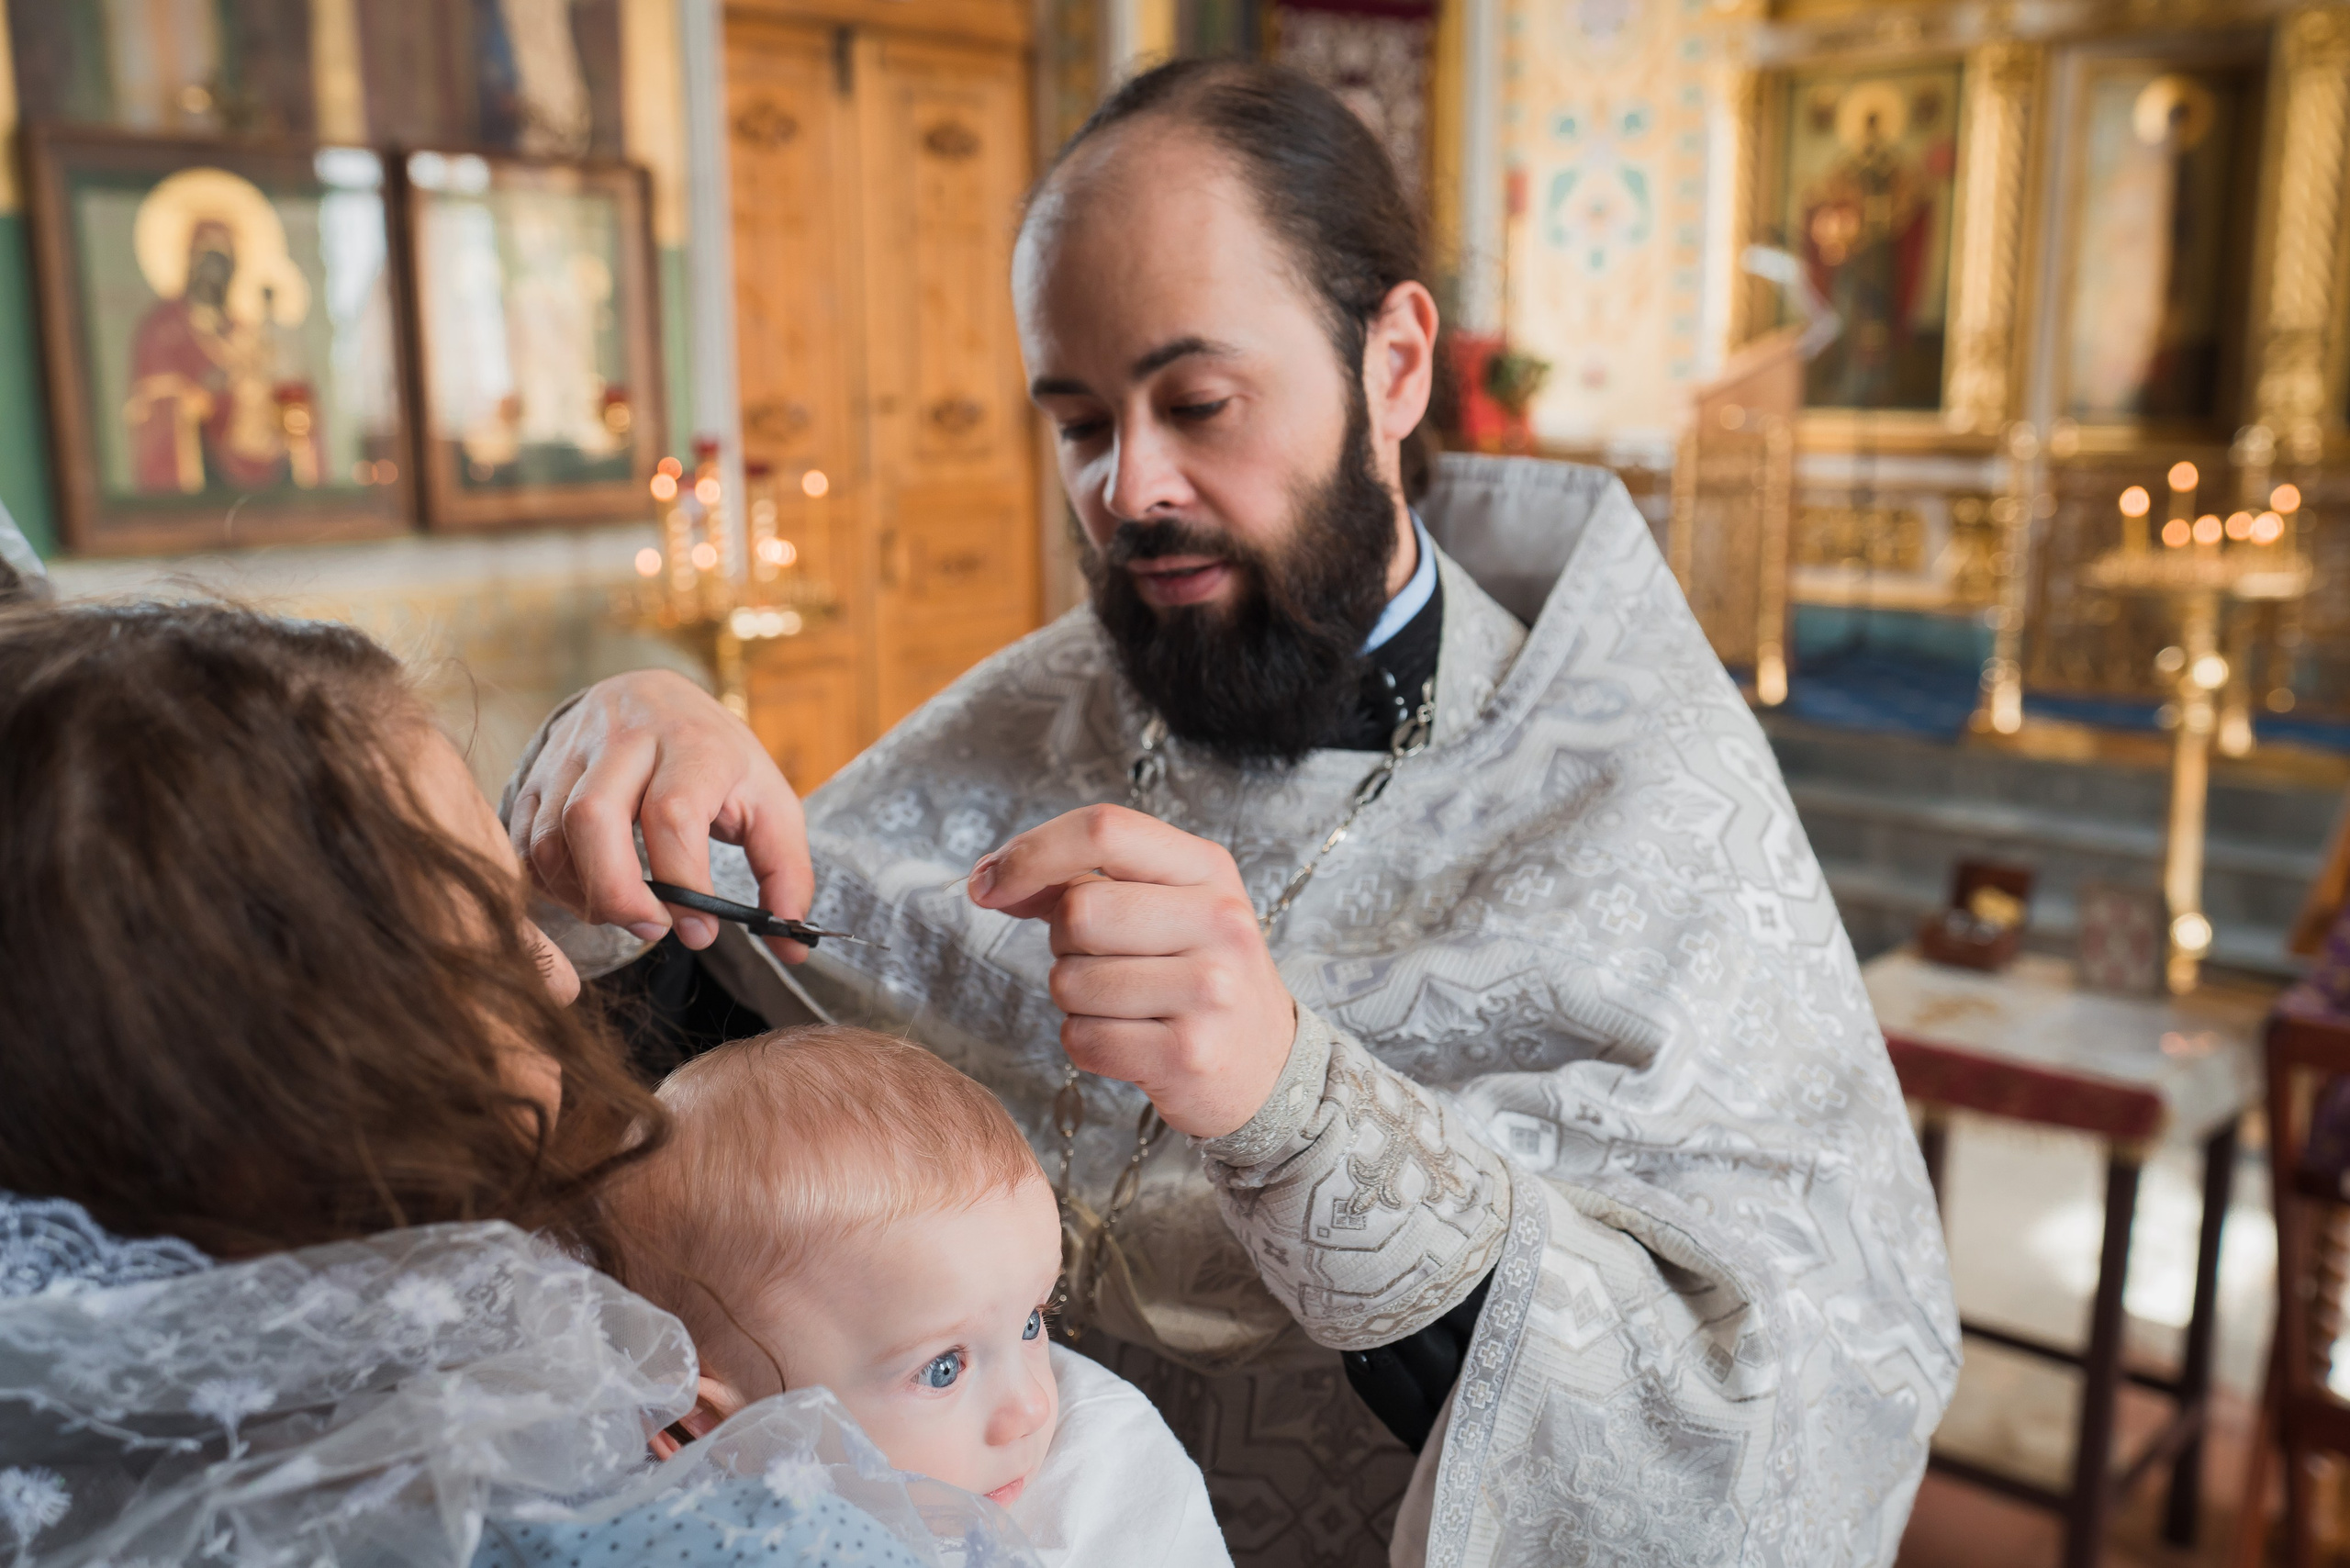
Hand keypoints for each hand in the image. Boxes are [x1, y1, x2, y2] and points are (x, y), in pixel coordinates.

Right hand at [509, 669, 812, 956]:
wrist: (653, 695)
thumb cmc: (717, 760)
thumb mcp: (770, 802)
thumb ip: (787, 873)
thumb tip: (793, 946)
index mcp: (693, 742)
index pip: (672, 816)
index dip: (683, 885)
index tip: (701, 930)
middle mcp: (625, 738)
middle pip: (592, 818)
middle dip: (617, 893)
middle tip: (652, 928)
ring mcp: (572, 752)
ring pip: (551, 834)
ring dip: (581, 894)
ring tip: (623, 911)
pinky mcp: (537, 772)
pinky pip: (524, 839)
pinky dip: (550, 883)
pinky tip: (588, 893)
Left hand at [968, 805, 1294, 1138]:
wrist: (1270, 1067)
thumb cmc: (1198, 976)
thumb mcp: (1169, 906)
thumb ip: (1087, 880)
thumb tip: (993, 877)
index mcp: (1208, 869)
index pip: (1104, 829)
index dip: (1031, 852)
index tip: (989, 882)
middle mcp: (1219, 922)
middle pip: (1077, 912)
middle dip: (1062, 942)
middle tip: (1099, 961)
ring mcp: (1209, 991)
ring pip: (1069, 982)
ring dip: (1074, 999)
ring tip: (1126, 1004)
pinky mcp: (1187, 1056)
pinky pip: (1082, 1039)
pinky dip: (1086, 1043)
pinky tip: (1129, 1040)